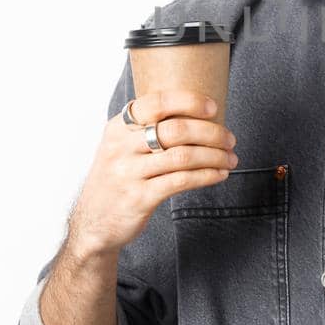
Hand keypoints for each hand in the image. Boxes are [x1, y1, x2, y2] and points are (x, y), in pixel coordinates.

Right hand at [66, 89, 237, 257]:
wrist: (93, 223)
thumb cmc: (118, 179)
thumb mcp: (120, 147)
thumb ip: (146, 129)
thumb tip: (195, 113)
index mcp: (118, 128)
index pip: (156, 103)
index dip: (188, 101)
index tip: (213, 107)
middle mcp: (121, 147)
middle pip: (176, 130)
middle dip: (211, 132)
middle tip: (230, 139)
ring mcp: (129, 173)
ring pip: (183, 156)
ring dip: (214, 156)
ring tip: (230, 158)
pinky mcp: (140, 198)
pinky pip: (181, 181)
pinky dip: (207, 175)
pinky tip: (220, 174)